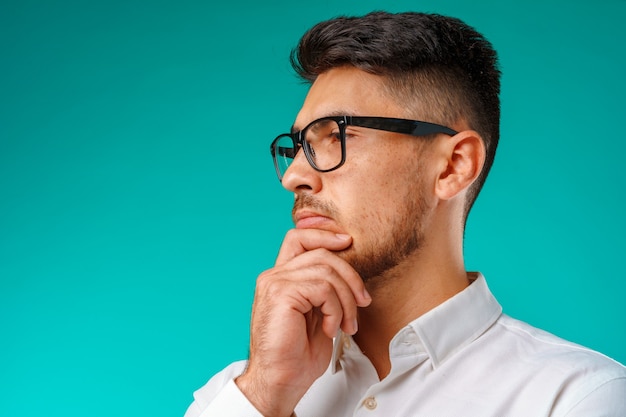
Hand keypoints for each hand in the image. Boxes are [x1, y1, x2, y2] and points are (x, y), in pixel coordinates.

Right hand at [235, 229, 371, 416]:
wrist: (281, 381)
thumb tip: (350, 272)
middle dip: (351, 276)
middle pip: (321, 253)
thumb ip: (324, 289)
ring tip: (346, 324)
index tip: (348, 242)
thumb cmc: (298, 354)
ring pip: (326, 270)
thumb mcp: (317, 313)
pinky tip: (330, 328)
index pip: (299, 237)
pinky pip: (322, 288)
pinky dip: (336, 309)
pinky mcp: (280, 294)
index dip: (324, 234)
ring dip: (347, 300)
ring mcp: (275, 283)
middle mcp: (274, 276)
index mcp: (281, 278)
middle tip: (363, 303)